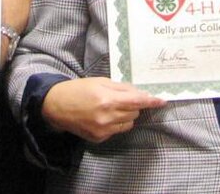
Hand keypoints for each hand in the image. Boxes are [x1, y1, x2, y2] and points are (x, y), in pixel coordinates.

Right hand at [41, 78, 165, 143]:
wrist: (56, 106)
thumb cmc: (78, 90)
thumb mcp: (99, 81)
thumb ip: (120, 87)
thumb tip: (138, 92)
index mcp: (107, 99)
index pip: (136, 101)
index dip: (150, 101)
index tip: (162, 101)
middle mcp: (107, 116)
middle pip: (134, 113)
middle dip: (132, 105)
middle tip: (121, 98)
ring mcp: (103, 130)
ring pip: (128, 124)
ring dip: (125, 115)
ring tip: (111, 107)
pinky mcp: (99, 138)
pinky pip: (117, 131)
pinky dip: (115, 123)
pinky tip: (103, 117)